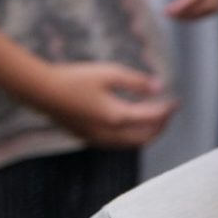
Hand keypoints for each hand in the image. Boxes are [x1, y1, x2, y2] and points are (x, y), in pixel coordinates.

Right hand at [28, 62, 178, 147]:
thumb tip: (159, 87)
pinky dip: (130, 136)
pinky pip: (116, 143)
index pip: (152, 119)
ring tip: (153, 118)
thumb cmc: (75, 78)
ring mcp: (96, 139)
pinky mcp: (86, 138)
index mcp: (116, 118)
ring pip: (130, 144)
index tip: (177, 102)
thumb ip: (136, 82)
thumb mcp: (109, 73)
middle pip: (144, 138)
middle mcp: (108, 134)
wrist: (40, 91)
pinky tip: (130, 123)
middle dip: (160, 127)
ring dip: (145, 134)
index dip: (167, 111)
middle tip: (169, 113)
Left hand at [157, 0, 217, 18]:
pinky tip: (183, 10)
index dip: (187, 3)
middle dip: (192, 12)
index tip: (169, 10)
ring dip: (198, 14)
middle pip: (212, 1)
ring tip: (176, 15)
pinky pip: (212, 1)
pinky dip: (200, 10)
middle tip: (169, 14)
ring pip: (215, 5)